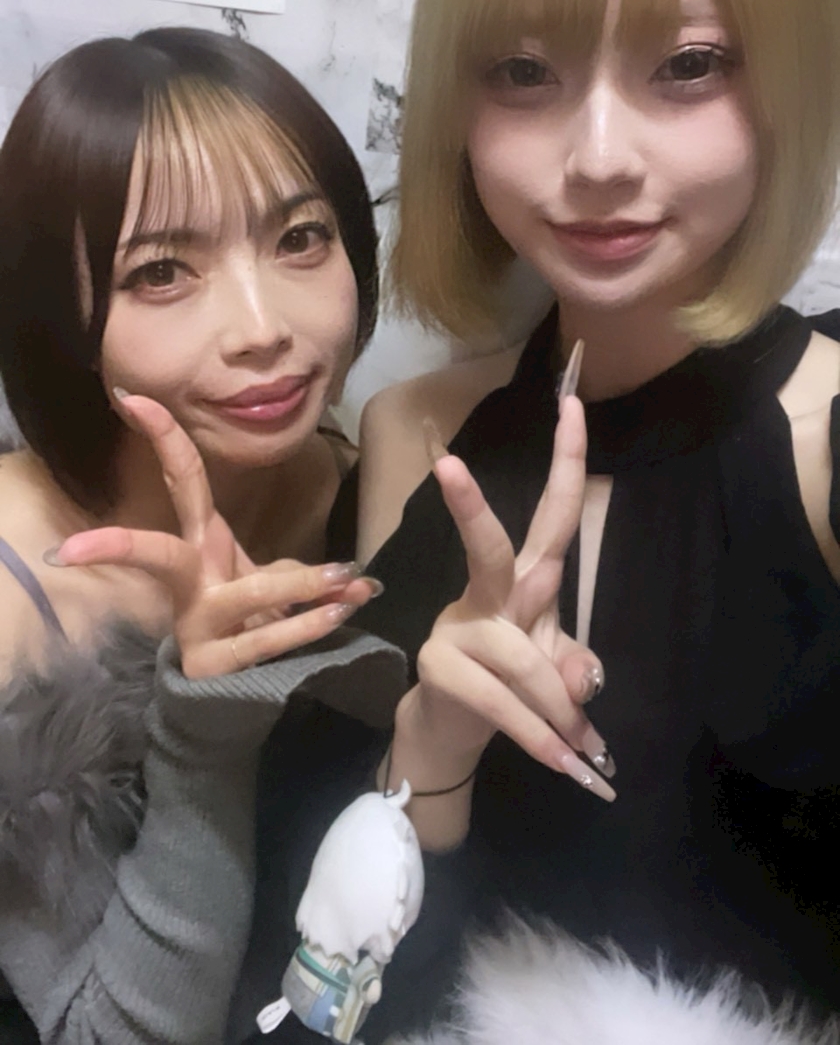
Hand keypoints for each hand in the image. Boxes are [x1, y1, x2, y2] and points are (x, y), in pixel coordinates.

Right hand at [52, 395, 377, 678]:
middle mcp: (190, 581)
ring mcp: (197, 625)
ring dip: (303, 583)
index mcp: (199, 545)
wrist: (218, 700)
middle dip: (124, 544)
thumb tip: (351, 576)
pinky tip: (341, 612)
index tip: (133, 398)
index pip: (182, 480)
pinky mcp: (214, 665)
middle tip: (80, 545)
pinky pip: (270, 637)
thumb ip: (292, 568)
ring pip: (250, 592)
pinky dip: (311, 623)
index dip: (162, 436)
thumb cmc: (238, 620)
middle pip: (159, 551)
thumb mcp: (256, 582)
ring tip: (346, 577)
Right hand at [397, 393, 613, 801]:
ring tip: (586, 755)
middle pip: (489, 546)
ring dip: (560, 713)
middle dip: (468, 508)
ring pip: (522, 657)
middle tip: (448, 464)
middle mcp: (489, 591)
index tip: (572, 401)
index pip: (554, 512)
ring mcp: (457, 626)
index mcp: (526, 577)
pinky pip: (504, 704)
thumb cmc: (512, 685)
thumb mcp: (557, 672)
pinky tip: (565, 764)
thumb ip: (574, 665)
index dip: (566, 459)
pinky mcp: (440, 667)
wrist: (452, 735)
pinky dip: (541, 739)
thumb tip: (579, 678)